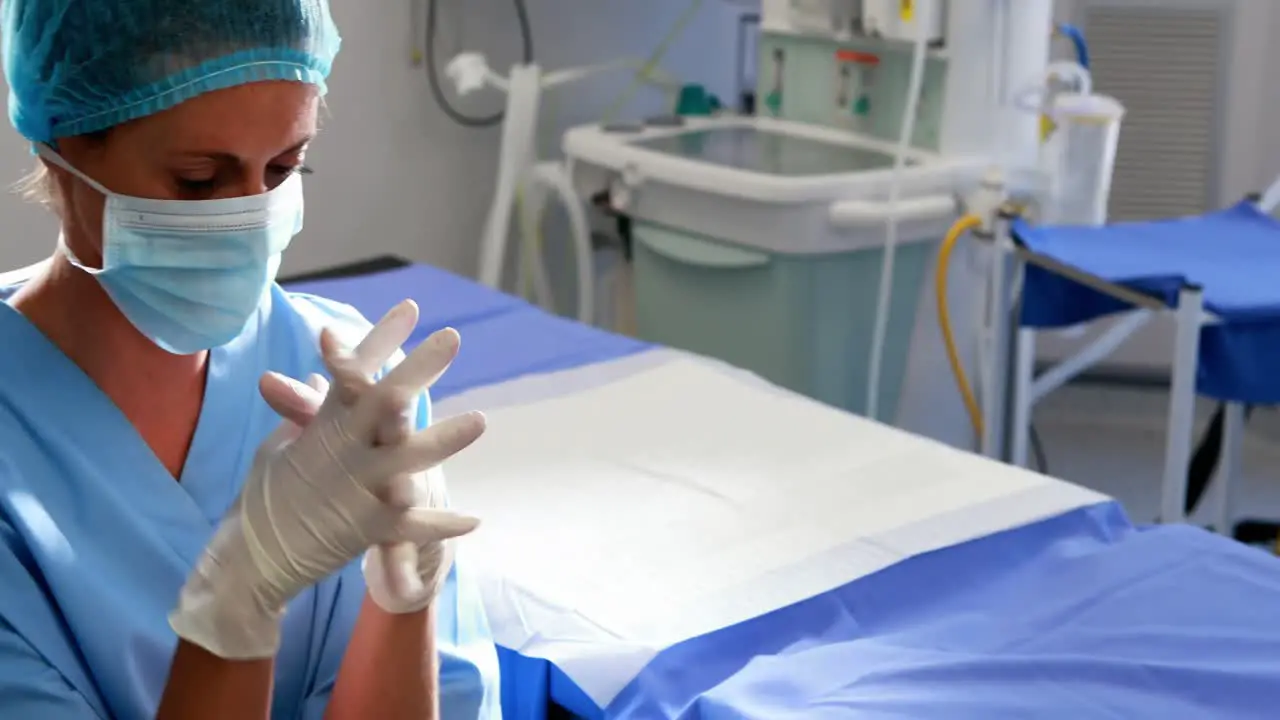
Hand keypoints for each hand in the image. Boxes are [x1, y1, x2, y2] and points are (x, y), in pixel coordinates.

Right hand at [170, 301, 484, 658]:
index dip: (379, 340)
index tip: (409, 309)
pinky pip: (412, 526)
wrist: (250, 558)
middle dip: (419, 368)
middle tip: (451, 338)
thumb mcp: (282, 446)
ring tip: (480, 420)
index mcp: (322, 427)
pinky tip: (474, 519)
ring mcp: (356, 489)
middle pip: (385, 401)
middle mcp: (342, 451)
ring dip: (444, 439)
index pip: (351, 373)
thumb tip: (323, 376)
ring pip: (407, 458)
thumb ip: (309, 412)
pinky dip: (441, 524)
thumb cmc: (266, 497)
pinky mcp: (366, 528)